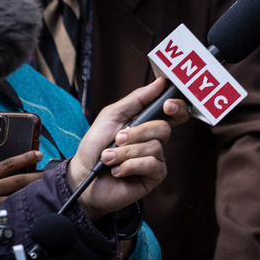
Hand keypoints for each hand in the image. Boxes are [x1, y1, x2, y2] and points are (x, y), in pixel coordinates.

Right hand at [0, 151, 43, 226]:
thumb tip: (12, 169)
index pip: (8, 163)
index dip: (25, 158)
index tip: (38, 154)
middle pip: (18, 180)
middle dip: (37, 176)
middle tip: (50, 174)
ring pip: (18, 195)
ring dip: (33, 193)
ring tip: (47, 190)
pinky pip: (12, 210)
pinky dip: (23, 206)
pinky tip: (35, 206)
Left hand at [67, 78, 186, 220]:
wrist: (81, 176)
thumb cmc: (95, 146)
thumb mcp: (112, 115)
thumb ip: (137, 98)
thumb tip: (161, 83)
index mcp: (148, 123)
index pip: (174, 112)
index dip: (177, 107)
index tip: (167, 105)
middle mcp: (155, 140)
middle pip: (164, 128)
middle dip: (137, 133)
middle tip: (118, 139)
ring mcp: (156, 158)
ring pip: (154, 147)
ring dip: (125, 152)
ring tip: (109, 158)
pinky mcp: (155, 176)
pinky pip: (151, 164)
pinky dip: (129, 165)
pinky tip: (117, 170)